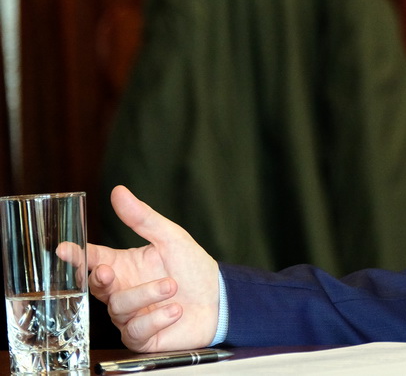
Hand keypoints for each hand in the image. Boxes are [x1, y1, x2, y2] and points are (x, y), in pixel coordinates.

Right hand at [60, 186, 219, 351]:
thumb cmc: (192, 267)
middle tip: (108, 270)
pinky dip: (156, 319)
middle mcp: (121, 291)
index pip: (92, 259)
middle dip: (99, 279)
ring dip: (146, 295)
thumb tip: (118, 191)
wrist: (219, 299)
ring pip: (119, 308)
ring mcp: (129, 317)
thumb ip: (143, 218)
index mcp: (123, 265)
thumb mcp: (170, 237)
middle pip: (96, 287)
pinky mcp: (142, 337)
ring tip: (172, 286)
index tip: (63, 248)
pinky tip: (175, 310)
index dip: (76, 255)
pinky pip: (136, 331)